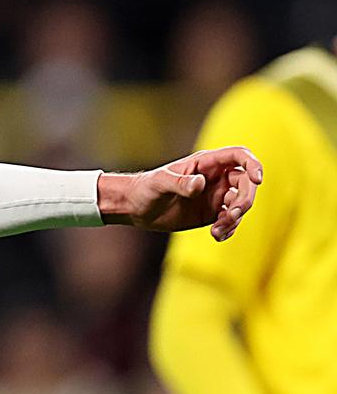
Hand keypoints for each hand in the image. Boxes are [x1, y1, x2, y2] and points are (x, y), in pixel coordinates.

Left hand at [97, 147, 262, 240]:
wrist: (135, 208)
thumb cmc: (145, 188)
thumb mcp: (160, 183)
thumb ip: (180, 183)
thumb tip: (200, 184)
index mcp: (206, 163)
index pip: (239, 156)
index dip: (253, 165)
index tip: (258, 180)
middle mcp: (216, 178)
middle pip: (246, 184)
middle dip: (244, 200)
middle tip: (230, 215)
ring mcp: (216, 196)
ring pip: (240, 204)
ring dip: (235, 218)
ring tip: (218, 230)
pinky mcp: (212, 213)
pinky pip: (231, 220)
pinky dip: (229, 228)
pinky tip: (217, 236)